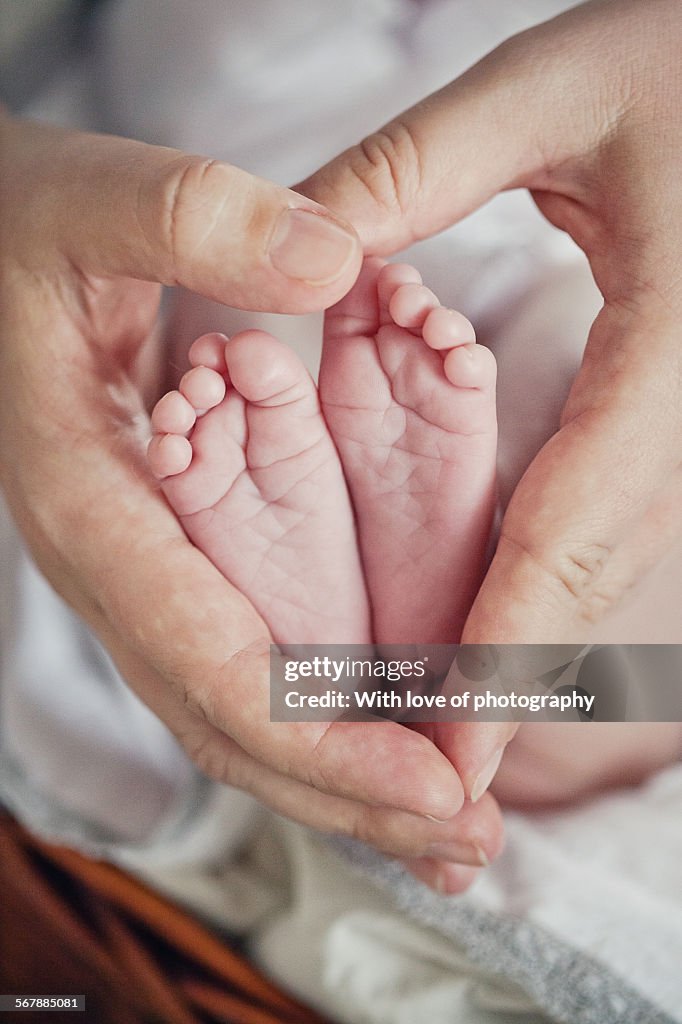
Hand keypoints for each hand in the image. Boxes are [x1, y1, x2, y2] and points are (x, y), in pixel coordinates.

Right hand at [0, 115, 503, 883]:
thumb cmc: (28, 233)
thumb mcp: (97, 203)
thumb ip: (196, 223)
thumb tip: (328, 267)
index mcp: (96, 509)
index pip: (216, 667)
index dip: (327, 741)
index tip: (437, 785)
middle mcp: (115, 569)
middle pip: (234, 728)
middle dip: (352, 796)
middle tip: (469, 844)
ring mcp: (138, 577)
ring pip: (238, 717)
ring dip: (344, 780)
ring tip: (449, 827)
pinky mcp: (166, 564)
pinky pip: (241, 673)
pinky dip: (320, 723)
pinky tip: (389, 742)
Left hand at [301, 0, 681, 781]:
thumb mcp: (552, 85)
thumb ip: (413, 168)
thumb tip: (290, 256)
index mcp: (676, 342)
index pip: (575, 526)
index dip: (504, 650)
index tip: (441, 750)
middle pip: (593, 574)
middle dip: (507, 683)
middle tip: (429, 779)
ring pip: (602, 559)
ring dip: (520, 645)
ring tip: (440, 724)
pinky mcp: (678, 410)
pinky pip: (606, 515)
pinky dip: (539, 579)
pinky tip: (484, 612)